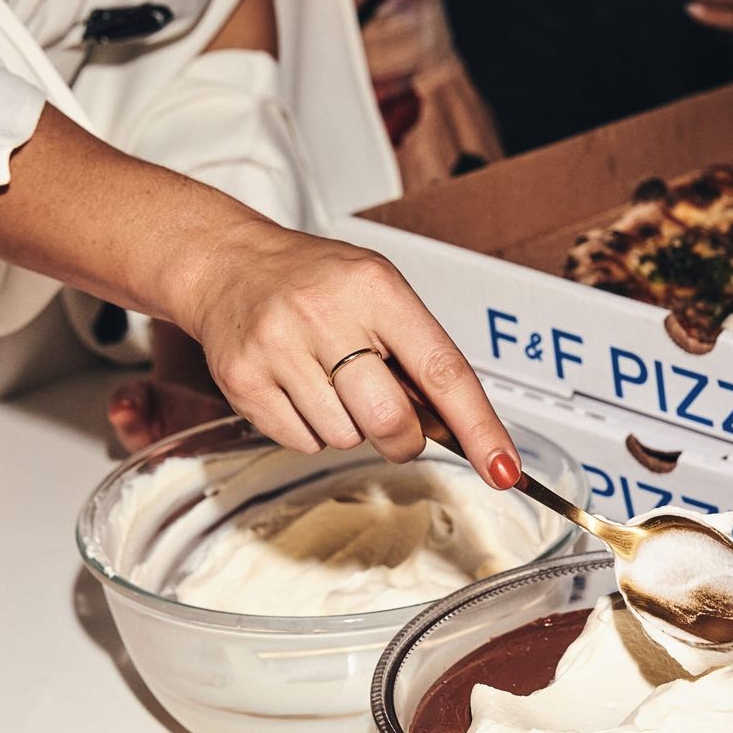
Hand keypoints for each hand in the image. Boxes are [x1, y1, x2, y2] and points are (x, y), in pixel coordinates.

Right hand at [180, 217, 520, 484]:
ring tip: (327, 381)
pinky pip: (302, 443)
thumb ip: (417, 353)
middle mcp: (326, 314)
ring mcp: (279, 348)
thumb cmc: (317, 283)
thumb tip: (457, 429)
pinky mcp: (245, 381)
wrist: (229, 265)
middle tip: (391, 418)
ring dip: (348, 427)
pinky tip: (298, 388)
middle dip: (401, 437)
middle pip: (391, 421)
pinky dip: (310, 430)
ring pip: (344, 438)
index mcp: (376, 289)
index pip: (442, 370)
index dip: (478, 427)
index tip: (504, 468)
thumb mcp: (378, 293)